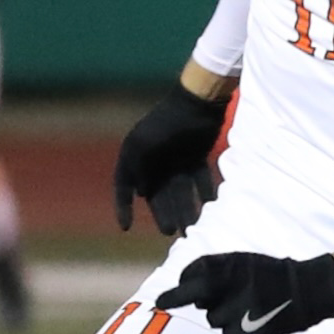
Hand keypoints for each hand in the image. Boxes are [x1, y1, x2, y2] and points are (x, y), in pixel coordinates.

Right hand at [113, 82, 226, 234]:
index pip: (124, 186)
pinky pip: (198, 180)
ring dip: (185, 209)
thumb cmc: (167, 124)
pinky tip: (210, 206)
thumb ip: (140, 171)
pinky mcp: (195, 156)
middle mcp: (154, 159)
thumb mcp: (144, 147)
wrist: (199, 102)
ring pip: (179, 191)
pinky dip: (203, 192)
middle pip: (157, 194)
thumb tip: (143, 194)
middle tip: (171, 231)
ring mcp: (175, 158)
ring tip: (191, 228)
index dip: (123, 207)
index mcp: (135, 155)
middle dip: (164, 214)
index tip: (125, 228)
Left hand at [156, 250, 333, 333]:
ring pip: (212, 319)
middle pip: (198, 298)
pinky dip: (235, 331)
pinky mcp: (249, 328)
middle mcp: (231, 283)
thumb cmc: (272, 274)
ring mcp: (239, 307)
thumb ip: (216, 269)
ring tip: (245, 309)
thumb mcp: (244, 261)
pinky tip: (250, 323)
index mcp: (229, 264)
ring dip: (223, 316)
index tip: (172, 296)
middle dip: (205, 300)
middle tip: (225, 298)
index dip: (180, 287)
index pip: (190, 275)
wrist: (308, 288)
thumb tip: (185, 284)